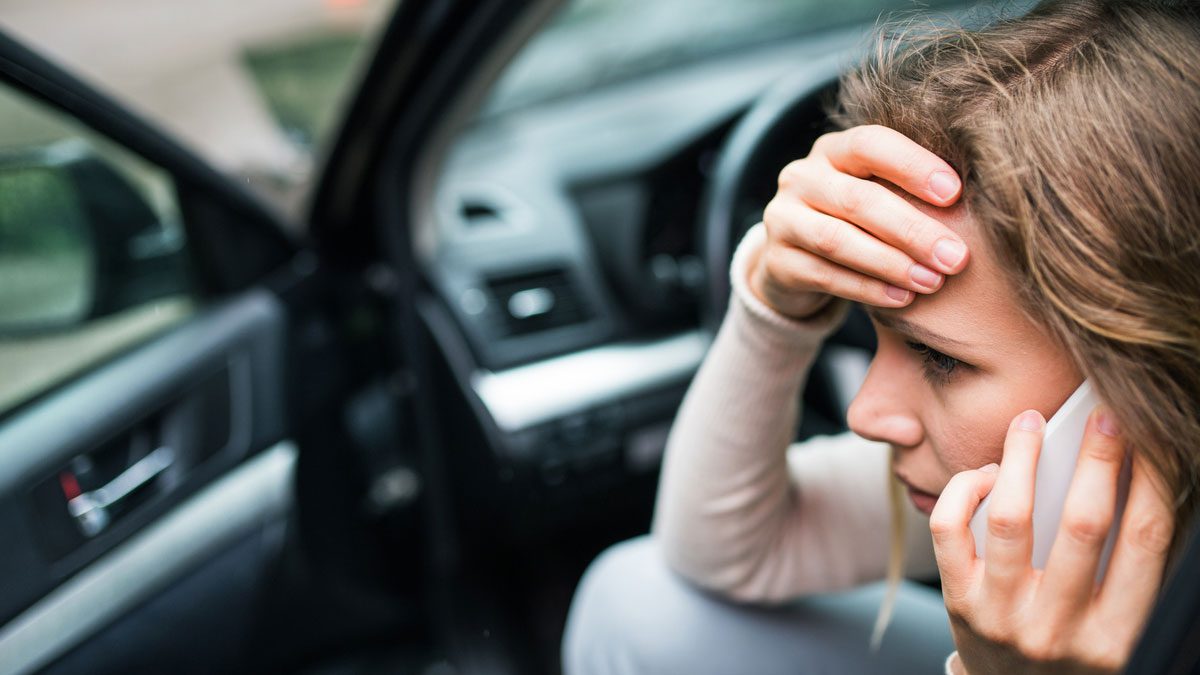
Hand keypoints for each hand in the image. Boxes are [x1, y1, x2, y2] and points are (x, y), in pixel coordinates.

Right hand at [750, 124, 969, 319]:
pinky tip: (902, 298)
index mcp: (833, 151)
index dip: (913, 165)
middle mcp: (801, 178)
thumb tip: (980, 200)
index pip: (871, 144)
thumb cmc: (857, 222)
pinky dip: (867, 289)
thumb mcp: (877, 194)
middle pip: (858, 200)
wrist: (795, 260)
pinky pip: (825, 275)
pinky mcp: (777, 262)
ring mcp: (782, 219)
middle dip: (912, 229)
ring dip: (890, 263)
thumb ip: (909, 191)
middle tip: (956, 257)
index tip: (956, 193)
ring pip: (837, 240)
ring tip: (932, 281)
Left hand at [931, 407, 1174, 673]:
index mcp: (1116, 634)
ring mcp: (1003, 616)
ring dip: (1022, 458)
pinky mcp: (958, 602)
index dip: (1155, 481)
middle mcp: (1060, 629)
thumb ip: (1122, 563)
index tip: (1151, 438)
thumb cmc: (1070, 645)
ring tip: (1029, 422)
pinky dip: (965, 488)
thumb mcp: (1111, 621)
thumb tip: (1127, 475)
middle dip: (1098, 459)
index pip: (1146, 542)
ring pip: (1010, 518)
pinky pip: (949, 529)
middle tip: (1102, 415)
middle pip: (1084, 525)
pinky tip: (987, 473)